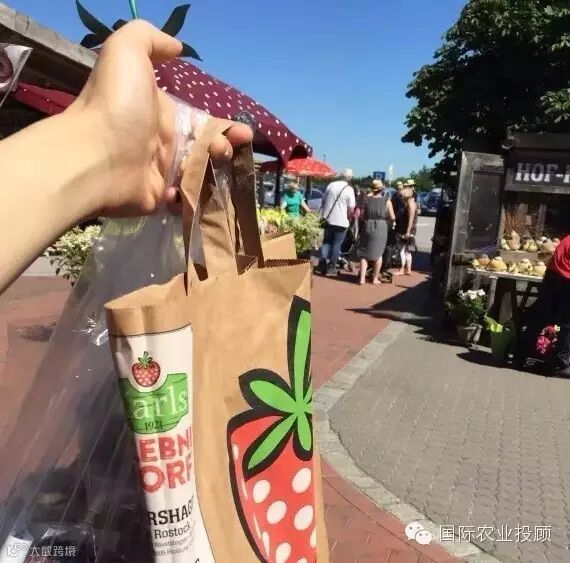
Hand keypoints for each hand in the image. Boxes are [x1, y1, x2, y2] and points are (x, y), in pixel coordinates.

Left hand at [70, 20, 251, 217]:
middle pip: (206, 149)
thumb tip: (177, 49)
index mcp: (162, 114)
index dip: (225, 127)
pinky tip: (195, 183)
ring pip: (200, 174)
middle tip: (225, 149)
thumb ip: (150, 39)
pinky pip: (185, 199)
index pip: (201, 121)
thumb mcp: (126, 52)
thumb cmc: (115, 105)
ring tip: (218, 163)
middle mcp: (163, 143)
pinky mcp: (158, 198)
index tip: (243, 131)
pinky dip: (196, 194)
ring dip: (216, 169)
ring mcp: (161, 173)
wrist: (95, 157)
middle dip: (225, 148)